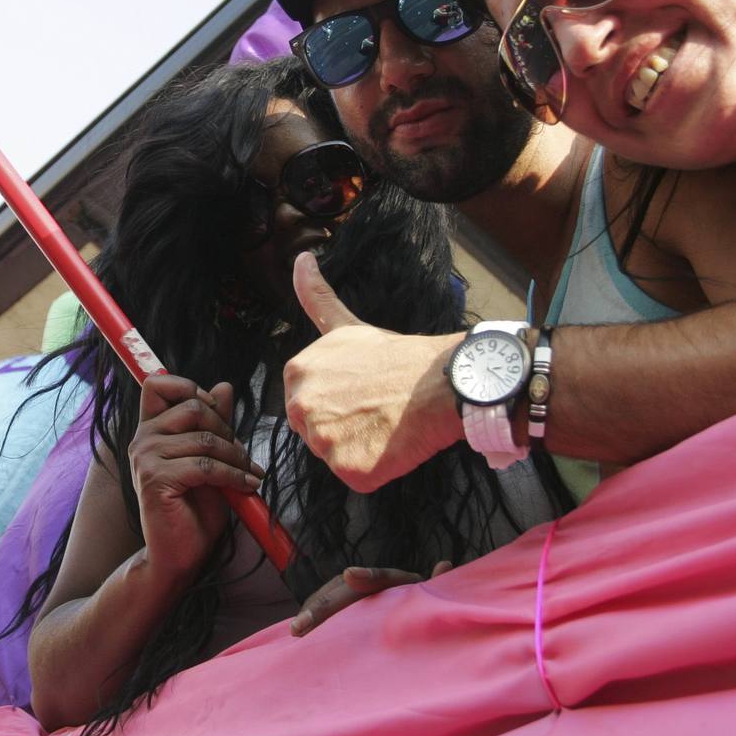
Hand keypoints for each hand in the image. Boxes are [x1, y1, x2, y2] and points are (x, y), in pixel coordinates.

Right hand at [129, 373, 263, 581]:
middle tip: (241, 455)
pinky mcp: (156, 479)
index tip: (215, 413)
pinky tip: (247, 486)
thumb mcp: (210, 457)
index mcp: (151, 429)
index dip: (190, 389)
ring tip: (249, 473)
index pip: (159, 383)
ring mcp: (145, 458)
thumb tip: (224, 386)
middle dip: (226, 429)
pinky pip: (205, 466)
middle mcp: (142, 439)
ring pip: (204, 438)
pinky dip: (233, 475)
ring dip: (235, 456)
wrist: (180, 554)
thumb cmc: (195, 507)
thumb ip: (214, 423)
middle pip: (192, 407)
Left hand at [282, 252, 464, 492]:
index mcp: (296, 374)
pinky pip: (357, 477)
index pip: (307, 403)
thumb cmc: (396, 355)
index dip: (338, 401)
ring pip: (336, 456)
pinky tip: (392, 444)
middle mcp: (301, 407)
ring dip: (360, 447)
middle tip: (375, 409)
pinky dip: (376, 468)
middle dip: (343, 426)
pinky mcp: (348, 470)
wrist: (439, 382)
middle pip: (316, 432)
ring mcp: (323, 441)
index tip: (362, 391)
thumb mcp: (345, 325)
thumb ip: (315, 297)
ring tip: (385, 424)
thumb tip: (299, 258)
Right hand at [290, 561, 453, 635]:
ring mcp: (349, 594)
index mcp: (393, 582)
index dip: (367, 575)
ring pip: (327, 599)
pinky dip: (309, 619)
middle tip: (302, 625)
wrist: (406, 609)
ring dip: (311, 614)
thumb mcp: (429, 597)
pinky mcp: (338, 608)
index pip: (380, 576)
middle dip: (322, 607)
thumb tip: (445, 563)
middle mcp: (367, 584)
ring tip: (297, 631)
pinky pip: (321, 609)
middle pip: (341, 592)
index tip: (350, 575)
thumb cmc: (418, 605)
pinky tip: (297, 634)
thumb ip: (436, 585)